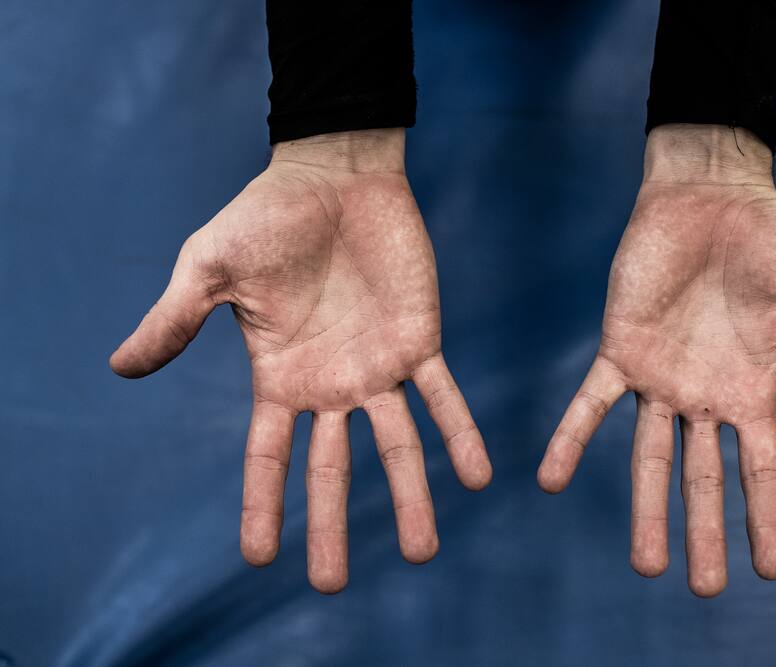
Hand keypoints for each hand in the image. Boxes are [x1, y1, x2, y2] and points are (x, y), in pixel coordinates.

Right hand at [111, 129, 491, 592]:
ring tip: (422, 551)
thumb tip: (119, 367)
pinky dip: (460, 435)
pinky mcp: (420, 342)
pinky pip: (444, 398)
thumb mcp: (208, 268)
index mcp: (280, 378)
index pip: (267, 456)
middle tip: (331, 586)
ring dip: (410, 496)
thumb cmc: (267, 216)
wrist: (335, 175)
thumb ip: (174, 321)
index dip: (262, 506)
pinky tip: (477, 478)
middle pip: (331, 469)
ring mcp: (378, 368)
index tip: (260, 557)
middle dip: (331, 526)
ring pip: (396, 445)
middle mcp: (331, 385)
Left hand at [537, 125, 775, 596]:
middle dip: (702, 532)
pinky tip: (548, 480)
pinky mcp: (620, 349)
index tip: (770, 571)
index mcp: (752, 391)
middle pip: (703, 478)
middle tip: (699, 589)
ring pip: (647, 457)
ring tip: (646, 566)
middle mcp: (703, 397)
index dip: (767, 519)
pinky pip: (590, 403)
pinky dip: (570, 439)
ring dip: (645, 509)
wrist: (712, 194)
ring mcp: (659, 378)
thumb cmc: (772, 238)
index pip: (763, 470)